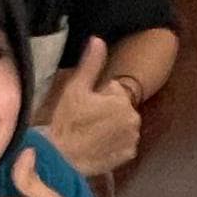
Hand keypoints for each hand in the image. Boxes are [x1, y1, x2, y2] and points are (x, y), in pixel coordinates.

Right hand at [36, 42, 141, 175]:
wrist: (63, 157)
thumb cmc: (67, 121)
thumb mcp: (75, 88)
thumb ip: (91, 64)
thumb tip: (98, 39)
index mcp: (122, 101)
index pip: (114, 90)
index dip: (98, 96)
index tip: (85, 106)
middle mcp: (134, 120)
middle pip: (121, 107)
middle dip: (108, 110)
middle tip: (86, 120)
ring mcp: (133, 139)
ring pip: (124, 125)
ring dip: (112, 126)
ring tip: (91, 133)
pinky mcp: (129, 155)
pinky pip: (125, 143)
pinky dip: (115, 143)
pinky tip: (99, 145)